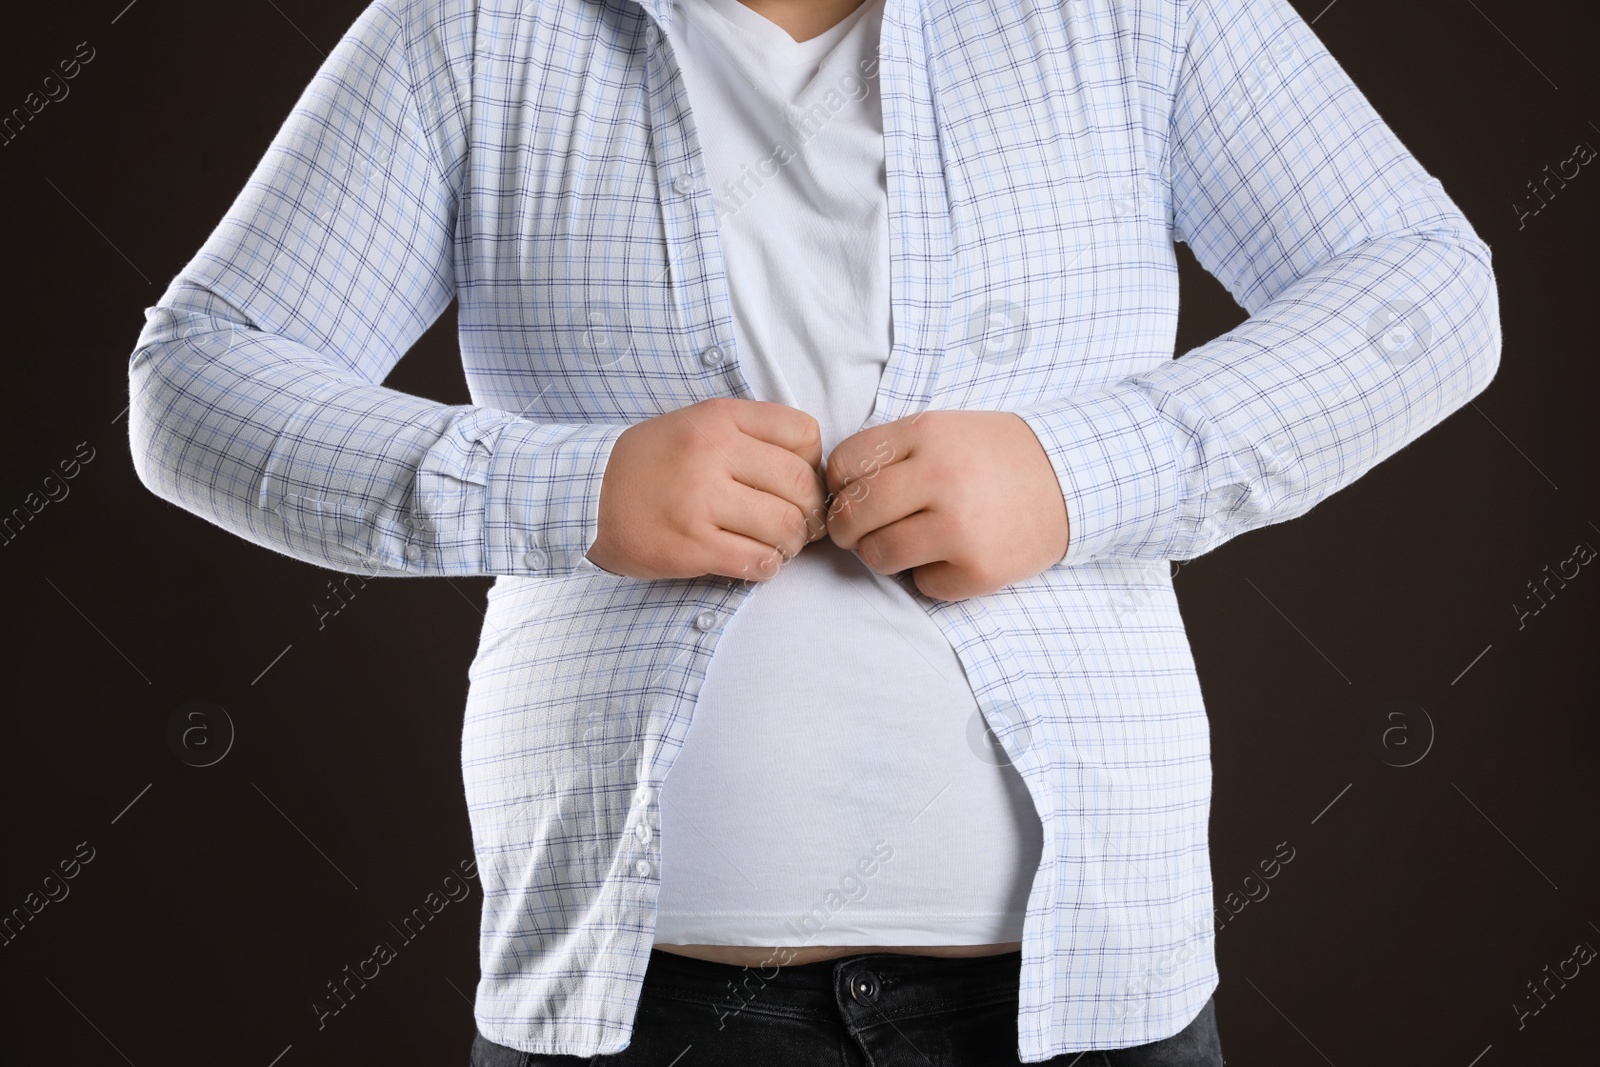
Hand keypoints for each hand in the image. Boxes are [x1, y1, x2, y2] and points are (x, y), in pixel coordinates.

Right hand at [585, 397, 828, 580]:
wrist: (587, 495)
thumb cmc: (652, 462)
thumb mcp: (697, 423)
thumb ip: (750, 434)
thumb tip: (811, 470)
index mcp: (719, 418)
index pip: (803, 432)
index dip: (814, 463)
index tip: (801, 483)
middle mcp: (711, 453)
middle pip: (800, 485)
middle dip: (811, 513)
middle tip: (801, 526)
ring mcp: (699, 500)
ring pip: (784, 526)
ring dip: (792, 544)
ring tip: (779, 546)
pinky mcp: (689, 545)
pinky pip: (755, 560)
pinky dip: (767, 567)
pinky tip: (756, 562)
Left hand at [823, 410, 1068, 600]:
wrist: (1074, 479)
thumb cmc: (997, 457)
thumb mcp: (944, 430)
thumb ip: (893, 453)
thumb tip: (834, 492)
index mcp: (926, 435)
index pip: (845, 466)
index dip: (838, 486)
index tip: (849, 496)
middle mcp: (941, 478)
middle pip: (853, 514)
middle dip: (846, 529)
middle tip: (858, 532)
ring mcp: (961, 527)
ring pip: (879, 554)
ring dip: (882, 555)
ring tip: (908, 543)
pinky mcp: (979, 569)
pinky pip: (923, 585)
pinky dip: (930, 576)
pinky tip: (955, 556)